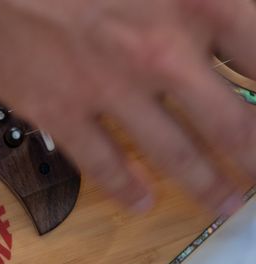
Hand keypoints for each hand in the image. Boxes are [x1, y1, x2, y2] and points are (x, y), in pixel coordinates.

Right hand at [0, 0, 255, 213]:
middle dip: (254, 161)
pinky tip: (140, 204)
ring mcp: (109, 89)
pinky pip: (102, 162)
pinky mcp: (60, 112)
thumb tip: (228, 25)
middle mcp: (161, 52)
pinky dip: (125, 188)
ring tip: (224, 205)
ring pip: (174, 154)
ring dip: (206, 184)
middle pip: (232, 124)